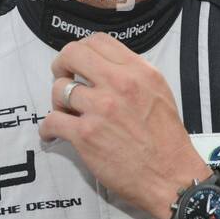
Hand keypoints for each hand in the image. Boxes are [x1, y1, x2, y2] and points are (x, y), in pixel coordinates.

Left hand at [40, 33, 208, 218]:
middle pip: (72, 55)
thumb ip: (132, 75)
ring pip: (59, 89)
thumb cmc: (167, 140)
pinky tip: (53, 134)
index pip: (98, 41)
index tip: (78, 63)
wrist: (171, 176)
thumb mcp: (158, 92)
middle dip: (61, 66)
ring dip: (57, 102)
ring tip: (65, 114)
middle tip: (62, 79)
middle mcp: (119, 84)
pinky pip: (51, 121)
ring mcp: (100, 108)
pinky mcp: (85, 135)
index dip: (82, 50)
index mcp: (138, 71)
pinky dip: (48, 129)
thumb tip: (104, 68)